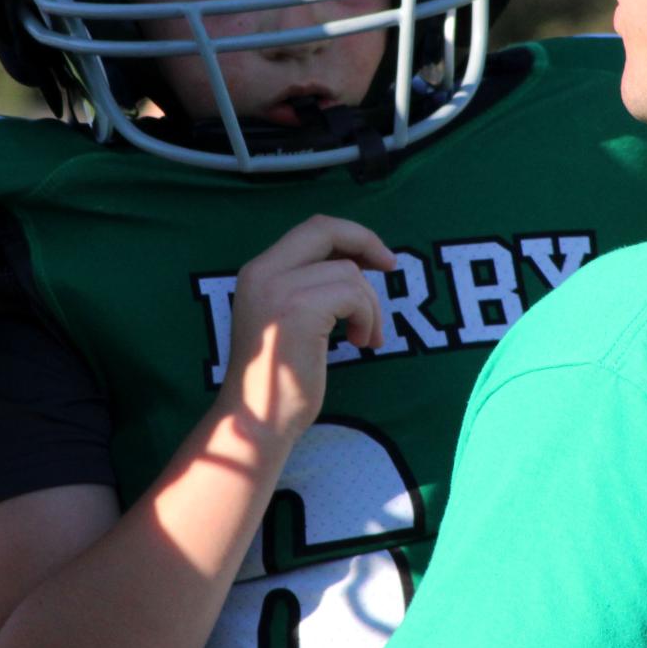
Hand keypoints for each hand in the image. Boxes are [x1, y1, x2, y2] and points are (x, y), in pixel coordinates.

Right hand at [220, 215, 394, 443]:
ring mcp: (279, 290)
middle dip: (366, 241)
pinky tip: (361, 343)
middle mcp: (263, 272)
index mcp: (257, 272)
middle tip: (391, 266)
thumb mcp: (286, 318)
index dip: (349, 235)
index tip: (374, 257)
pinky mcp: (300, 311)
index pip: (310, 229)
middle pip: (325, 229)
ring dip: (370, 306)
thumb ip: (307, 286)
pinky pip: (354, 297)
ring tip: (366, 338)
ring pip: (348, 272)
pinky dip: (368, 318)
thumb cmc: (277, 378)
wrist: (255, 418)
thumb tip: (356, 262)